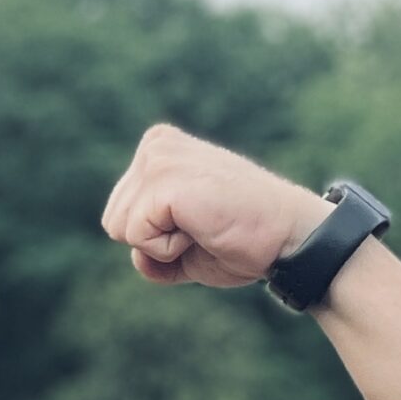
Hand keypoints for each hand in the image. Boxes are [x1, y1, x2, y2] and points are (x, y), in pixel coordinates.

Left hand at [100, 125, 333, 288]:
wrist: (287, 237)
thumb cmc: (242, 239)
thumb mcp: (182, 240)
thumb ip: (148, 239)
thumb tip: (134, 254)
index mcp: (158, 148)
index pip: (119, 214)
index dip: (155, 238)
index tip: (199, 223)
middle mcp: (155, 145)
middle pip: (113, 222)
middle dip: (153, 241)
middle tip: (202, 227)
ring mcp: (159, 159)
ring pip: (119, 230)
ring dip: (161, 245)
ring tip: (203, 225)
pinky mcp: (164, 180)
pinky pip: (136, 237)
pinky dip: (167, 250)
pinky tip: (202, 229)